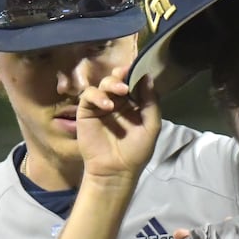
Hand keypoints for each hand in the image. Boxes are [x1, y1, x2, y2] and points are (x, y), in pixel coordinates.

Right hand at [75, 69, 160, 184]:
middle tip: (126, 75)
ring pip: (103, 84)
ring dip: (112, 84)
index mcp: (133, 105)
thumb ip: (151, 103)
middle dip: (122, 75)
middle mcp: (117, 102)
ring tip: (121, 91)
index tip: (138, 68)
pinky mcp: (86, 112)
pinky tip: (107, 106)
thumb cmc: (136, 152)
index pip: (133, 83)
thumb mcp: (151, 127)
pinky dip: (97, 96)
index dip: (135, 74)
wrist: (116, 170)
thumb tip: (148, 77)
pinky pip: (89, 96)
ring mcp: (101, 106)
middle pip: (118, 79)